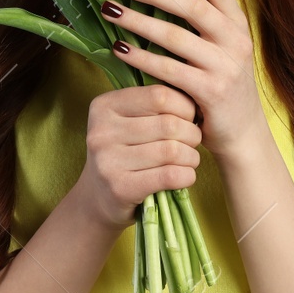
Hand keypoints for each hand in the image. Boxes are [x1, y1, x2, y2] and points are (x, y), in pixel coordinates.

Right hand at [71, 83, 202, 230]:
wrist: (98, 197)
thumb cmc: (124, 152)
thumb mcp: (127, 121)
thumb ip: (153, 104)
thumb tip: (196, 95)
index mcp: (104, 106)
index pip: (159, 95)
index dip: (185, 106)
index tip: (189, 118)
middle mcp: (101, 131)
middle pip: (169, 124)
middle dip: (192, 134)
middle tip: (192, 142)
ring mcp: (107, 161)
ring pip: (172, 151)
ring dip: (191, 157)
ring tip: (190, 159)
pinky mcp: (119, 188)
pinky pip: (170, 176)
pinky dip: (187, 175)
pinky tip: (186, 175)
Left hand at [104, 0, 270, 162]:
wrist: (242, 133)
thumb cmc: (222, 83)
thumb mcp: (223, 47)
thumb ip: (205, 21)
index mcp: (238, 24)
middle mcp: (236, 42)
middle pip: (193, 7)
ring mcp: (225, 67)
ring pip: (176, 37)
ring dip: (139, 22)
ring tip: (111, 10)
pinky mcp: (210, 92)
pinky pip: (168, 69)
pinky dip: (140, 57)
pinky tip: (119, 48)